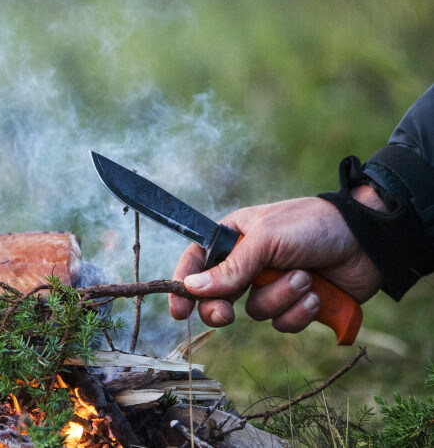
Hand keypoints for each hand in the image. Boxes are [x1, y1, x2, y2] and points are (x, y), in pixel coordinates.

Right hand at [169, 186, 383, 332]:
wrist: (368, 241)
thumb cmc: (312, 225)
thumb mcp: (267, 239)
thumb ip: (231, 266)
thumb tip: (192, 287)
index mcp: (235, 238)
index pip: (197, 262)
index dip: (184, 285)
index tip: (179, 310)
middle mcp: (250, 263)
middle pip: (218, 297)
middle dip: (223, 308)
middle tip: (226, 315)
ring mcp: (273, 285)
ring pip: (256, 311)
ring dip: (281, 297)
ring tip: (304, 277)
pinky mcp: (297, 304)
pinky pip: (283, 323)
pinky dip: (300, 311)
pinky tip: (317, 293)